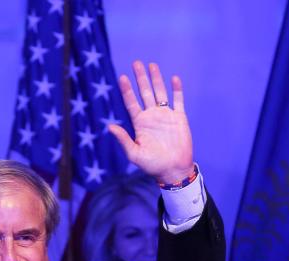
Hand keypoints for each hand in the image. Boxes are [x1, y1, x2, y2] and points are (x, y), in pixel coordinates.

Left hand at [109, 61, 194, 185]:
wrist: (173, 170)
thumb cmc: (152, 165)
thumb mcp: (134, 154)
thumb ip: (123, 139)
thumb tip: (109, 127)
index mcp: (140, 123)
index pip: (131, 102)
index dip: (127, 90)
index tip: (122, 77)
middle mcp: (152, 116)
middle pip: (145, 93)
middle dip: (140, 78)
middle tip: (136, 63)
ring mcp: (166, 116)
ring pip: (160, 93)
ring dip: (156, 79)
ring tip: (151, 65)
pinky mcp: (179, 118)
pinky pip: (178, 101)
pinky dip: (177, 90)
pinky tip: (174, 78)